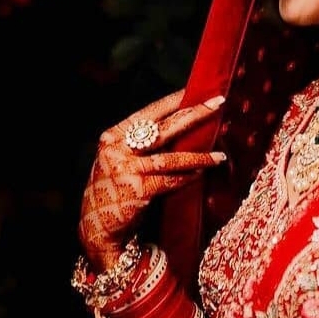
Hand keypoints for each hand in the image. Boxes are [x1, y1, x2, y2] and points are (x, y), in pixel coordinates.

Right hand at [78, 90, 224, 270]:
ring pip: (171, 156)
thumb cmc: (115, 192)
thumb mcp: (120, 161)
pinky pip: (170, 179)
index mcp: (113, 136)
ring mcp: (126, 168)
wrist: (98, 227)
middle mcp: (117, 149)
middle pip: (163, 128)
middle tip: (217, 103)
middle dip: (194, 114)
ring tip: (220, 155)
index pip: (149, 113)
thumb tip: (181, 127)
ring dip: (200, 156)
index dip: (174, 101)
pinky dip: (187, 177)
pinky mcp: (138, 189)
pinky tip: (201, 175)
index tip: (197, 90)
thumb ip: (142, 145)